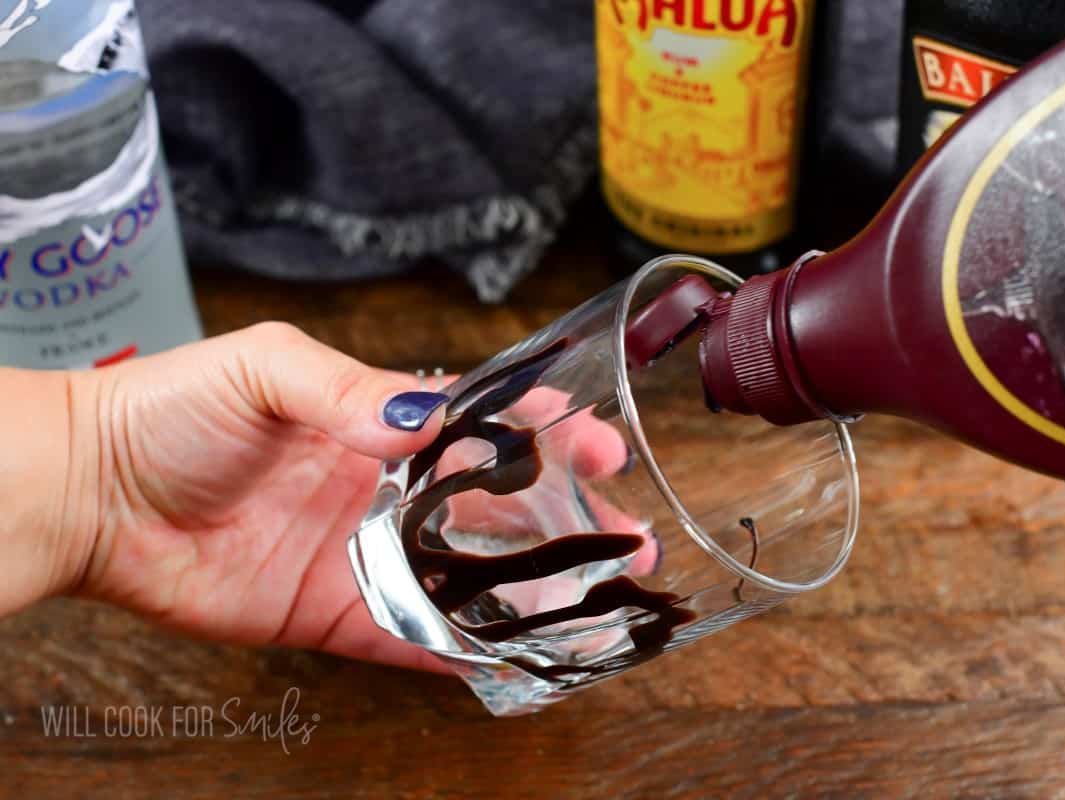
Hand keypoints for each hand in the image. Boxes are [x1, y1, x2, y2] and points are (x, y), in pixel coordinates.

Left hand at [60, 322, 628, 672]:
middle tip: (625, 536)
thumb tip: (427, 416)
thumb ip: (350, 390)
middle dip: (563, 517)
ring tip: (594, 600)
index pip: (483, 424)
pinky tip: (511, 657)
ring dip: (530, 588)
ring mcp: (363, 553)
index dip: (546, 432)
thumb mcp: (269, 370)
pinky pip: (409, 636)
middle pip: (494, 507)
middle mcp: (384, 489)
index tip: (598, 444)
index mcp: (377, 421)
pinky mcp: (332, 612)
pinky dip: (458, 650)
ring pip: (465, 576)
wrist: (90, 492)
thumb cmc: (172, 410)